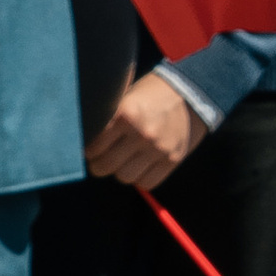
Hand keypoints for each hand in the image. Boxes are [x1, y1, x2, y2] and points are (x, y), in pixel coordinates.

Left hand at [87, 71, 208, 191]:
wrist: (190, 92)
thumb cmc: (151, 93)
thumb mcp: (127, 96)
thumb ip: (109, 118)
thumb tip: (85, 140)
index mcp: (126, 113)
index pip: (94, 146)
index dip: (88, 151)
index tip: (88, 150)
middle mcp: (141, 133)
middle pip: (106, 166)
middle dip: (98, 166)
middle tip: (99, 161)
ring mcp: (158, 149)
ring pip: (125, 177)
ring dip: (120, 171)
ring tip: (122, 161)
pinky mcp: (172, 160)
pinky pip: (147, 183)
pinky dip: (140, 178)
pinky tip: (140, 165)